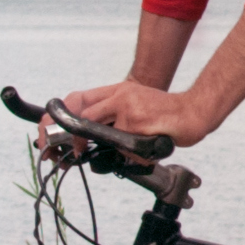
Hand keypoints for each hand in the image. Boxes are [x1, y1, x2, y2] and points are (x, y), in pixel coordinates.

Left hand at [56, 78, 207, 147]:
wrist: (193, 113)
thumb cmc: (165, 114)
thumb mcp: (136, 105)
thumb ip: (113, 115)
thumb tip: (89, 138)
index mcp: (117, 90)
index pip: (78, 99)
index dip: (60, 118)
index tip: (51, 135)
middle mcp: (120, 96)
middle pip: (84, 117)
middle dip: (71, 139)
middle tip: (70, 154)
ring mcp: (128, 109)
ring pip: (105, 137)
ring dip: (117, 149)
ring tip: (136, 146)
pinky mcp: (138, 123)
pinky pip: (125, 148)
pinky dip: (134, 155)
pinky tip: (151, 145)